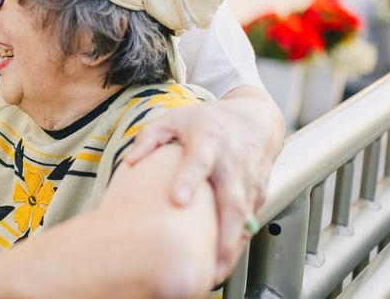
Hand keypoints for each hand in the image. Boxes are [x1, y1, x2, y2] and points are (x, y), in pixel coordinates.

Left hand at [124, 87, 282, 279]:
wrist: (255, 117)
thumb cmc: (209, 121)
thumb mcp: (176, 118)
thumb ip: (150, 137)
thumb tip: (130, 161)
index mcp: (208, 141)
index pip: (198, 161)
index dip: (188, 179)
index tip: (179, 200)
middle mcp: (232, 163)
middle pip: (232, 201)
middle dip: (223, 233)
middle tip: (210, 263)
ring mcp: (249, 180)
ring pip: (246, 218)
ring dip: (233, 246)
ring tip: (216, 272)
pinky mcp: (259, 193)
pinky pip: (252, 221)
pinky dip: (240, 242)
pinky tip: (226, 260)